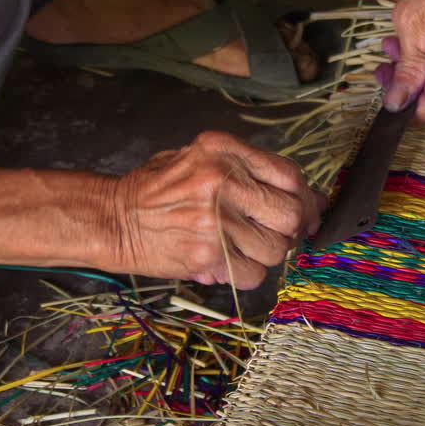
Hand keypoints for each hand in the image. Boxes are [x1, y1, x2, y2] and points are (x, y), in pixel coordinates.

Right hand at [106, 131, 322, 288]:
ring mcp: (217, 220)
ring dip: (268, 253)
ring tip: (245, 247)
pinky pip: (254, 274)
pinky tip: (230, 263)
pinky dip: (248, 274)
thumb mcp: (200, 157)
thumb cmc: (158, 188)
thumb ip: (247, 170)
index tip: (310, 209)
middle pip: (291, 213)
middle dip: (294, 228)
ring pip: (277, 248)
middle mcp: (224, 181)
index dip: (307, 197)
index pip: (289, 174)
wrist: (113, 218)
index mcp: (224, 151)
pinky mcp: (208, 255)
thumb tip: (305, 198)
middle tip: (282, 233)